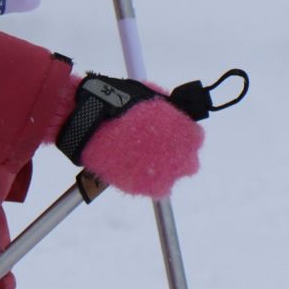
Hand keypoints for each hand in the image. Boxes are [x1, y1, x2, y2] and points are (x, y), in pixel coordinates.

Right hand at [51, 74, 204, 198]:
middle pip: (187, 162)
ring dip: (159, 171)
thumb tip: (170, 113)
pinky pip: (152, 188)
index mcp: (188, 134)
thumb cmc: (122, 104)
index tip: (168, 135)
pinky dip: (143, 181)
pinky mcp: (147, 189)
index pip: (194, 139)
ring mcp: (166, 176)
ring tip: (138, 160)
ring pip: (169, 178)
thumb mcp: (152, 98)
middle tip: (154, 150)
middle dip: (174, 157)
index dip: (179, 136)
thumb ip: (167, 111)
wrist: (94, 122)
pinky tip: (130, 168)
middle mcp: (183, 158)